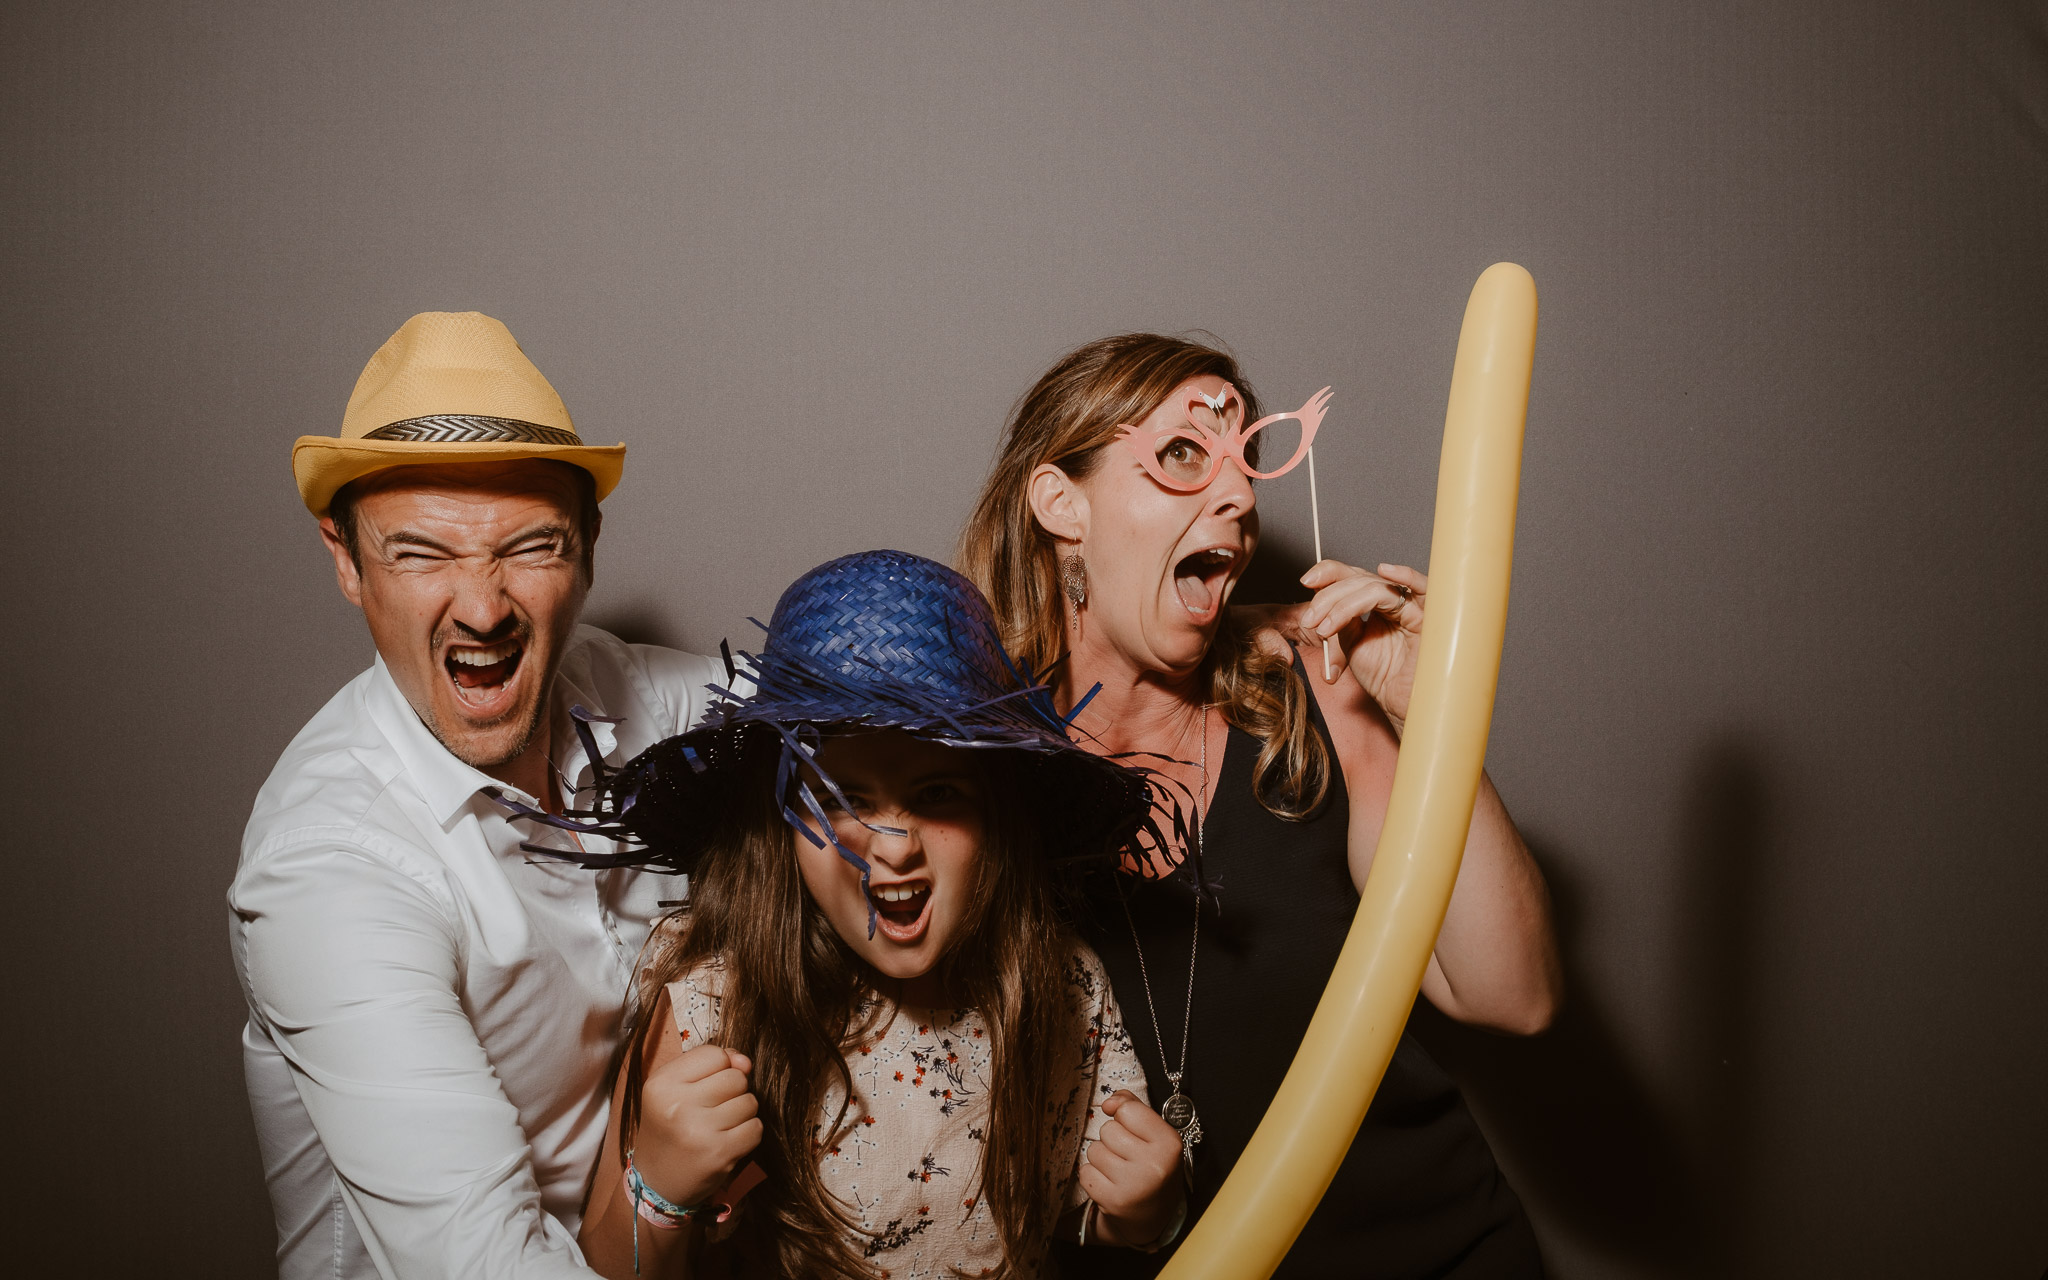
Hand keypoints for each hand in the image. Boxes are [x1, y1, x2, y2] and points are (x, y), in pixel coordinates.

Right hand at [631, 1044, 762, 1209]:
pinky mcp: (719, 1153)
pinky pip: (755, 1128)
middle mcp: (677, 1104)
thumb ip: (708, 1064)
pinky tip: (728, 1141)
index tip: (705, 1087)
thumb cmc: (670, 1128)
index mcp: (661, 1083)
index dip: (719, 1068)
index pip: (715, 1054)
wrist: (656, 1183)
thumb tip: (745, 1062)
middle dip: (733, 1092)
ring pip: (750, 1102)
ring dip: (741, 1114)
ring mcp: (699, 1130)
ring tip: (718, 1127)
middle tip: (712, 1111)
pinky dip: (747, 1134)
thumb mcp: (674, 1088)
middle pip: (736, 1077)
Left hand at [1078, 1091, 1185, 1247]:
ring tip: (1119, 1171)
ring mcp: (1133, 1184)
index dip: (1125, 1118)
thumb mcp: (1155, 1135)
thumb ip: (1134, 1107)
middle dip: (1113, 1140)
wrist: (1153, 1218)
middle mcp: (1154, 1164)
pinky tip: (1109, 1184)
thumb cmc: (1152, 1167)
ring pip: (1094, 1150)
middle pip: (1108, 1129)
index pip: (1128, 1110)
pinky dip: (1093, 1176)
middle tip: (1128, 1156)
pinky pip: (1085, 1172)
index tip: (1134, 1132)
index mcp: (1169, 1143)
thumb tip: (1109, 1102)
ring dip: (1102, 1158)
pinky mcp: (1113, 1201)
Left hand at [1296, 560, 1426, 726]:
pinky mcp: (1428, 617)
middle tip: (1310, 621)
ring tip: (1325, 627)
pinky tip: (1386, 571)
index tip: (1306, 581)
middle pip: (1360, 580)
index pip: (1351, 576)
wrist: (1400, 703)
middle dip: (1329, 597)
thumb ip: (1339, 621)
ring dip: (1345, 601)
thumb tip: (1318, 606)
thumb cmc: (1382, 676)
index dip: (1329, 573)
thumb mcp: (1350, 643)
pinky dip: (1406, 576)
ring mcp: (1411, 606)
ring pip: (1377, 587)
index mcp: (1375, 603)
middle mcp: (1394, 599)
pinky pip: (1422, 590)